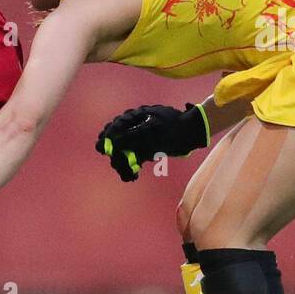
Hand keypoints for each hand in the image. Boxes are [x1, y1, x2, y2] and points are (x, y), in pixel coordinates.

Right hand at [94, 102, 208, 181]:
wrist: (192, 133)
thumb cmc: (173, 129)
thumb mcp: (151, 132)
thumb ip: (130, 137)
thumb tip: (110, 142)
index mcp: (134, 117)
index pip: (113, 127)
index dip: (107, 139)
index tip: (103, 150)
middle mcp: (133, 127)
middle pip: (115, 141)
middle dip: (116, 155)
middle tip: (118, 166)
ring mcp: (139, 138)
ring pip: (123, 152)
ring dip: (123, 164)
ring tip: (127, 175)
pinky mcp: (145, 148)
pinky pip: (133, 158)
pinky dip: (131, 167)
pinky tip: (132, 176)